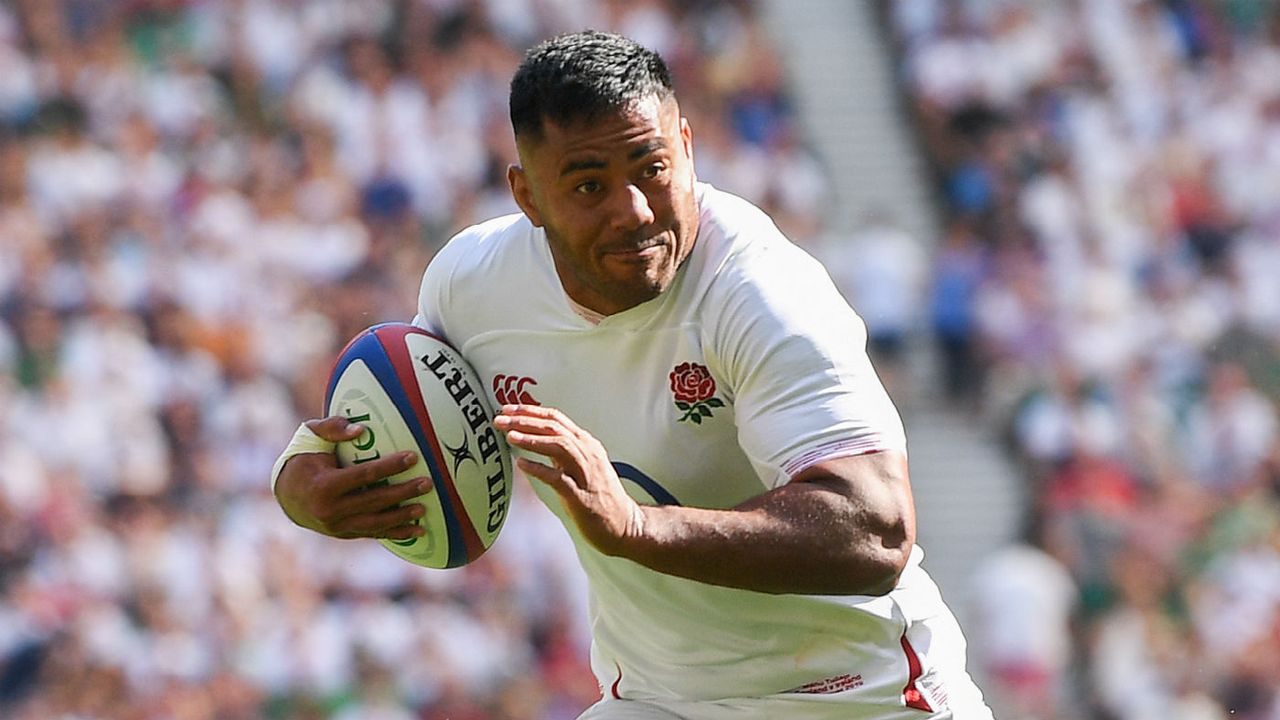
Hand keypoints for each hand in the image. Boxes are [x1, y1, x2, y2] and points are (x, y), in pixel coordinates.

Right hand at [274, 416, 433, 540]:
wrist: (286, 496)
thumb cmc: (303, 459)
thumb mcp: (310, 437)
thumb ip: (332, 428)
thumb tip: (360, 430)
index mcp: (324, 485)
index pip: (364, 475)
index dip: (390, 467)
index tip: (412, 457)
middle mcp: (331, 510)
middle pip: (374, 500)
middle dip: (403, 492)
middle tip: (428, 483)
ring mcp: (338, 526)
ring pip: (376, 523)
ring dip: (402, 517)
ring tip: (425, 507)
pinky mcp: (344, 533)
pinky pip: (373, 533)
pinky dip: (396, 533)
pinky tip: (417, 531)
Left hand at [494, 404, 643, 555]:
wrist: (625, 524)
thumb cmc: (600, 496)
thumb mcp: (582, 465)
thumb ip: (562, 451)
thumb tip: (535, 439)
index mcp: (586, 444)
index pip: (556, 418)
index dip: (530, 411)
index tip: (508, 409)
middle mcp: (588, 453)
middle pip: (554, 428)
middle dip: (525, 421)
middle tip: (500, 419)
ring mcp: (586, 474)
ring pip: (559, 446)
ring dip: (532, 439)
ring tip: (510, 435)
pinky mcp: (582, 497)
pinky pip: (558, 478)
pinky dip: (539, 468)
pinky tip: (522, 464)